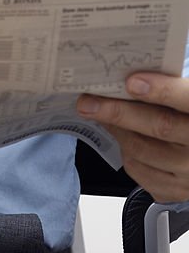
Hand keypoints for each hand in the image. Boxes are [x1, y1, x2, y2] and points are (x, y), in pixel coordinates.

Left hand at [77, 74, 188, 203]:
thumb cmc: (186, 118)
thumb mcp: (185, 100)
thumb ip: (168, 87)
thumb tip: (130, 74)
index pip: (187, 99)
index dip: (162, 90)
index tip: (131, 82)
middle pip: (160, 127)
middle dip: (119, 112)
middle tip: (89, 102)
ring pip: (144, 151)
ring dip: (117, 130)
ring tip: (100, 114)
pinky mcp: (175, 192)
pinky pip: (141, 172)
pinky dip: (126, 152)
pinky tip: (123, 137)